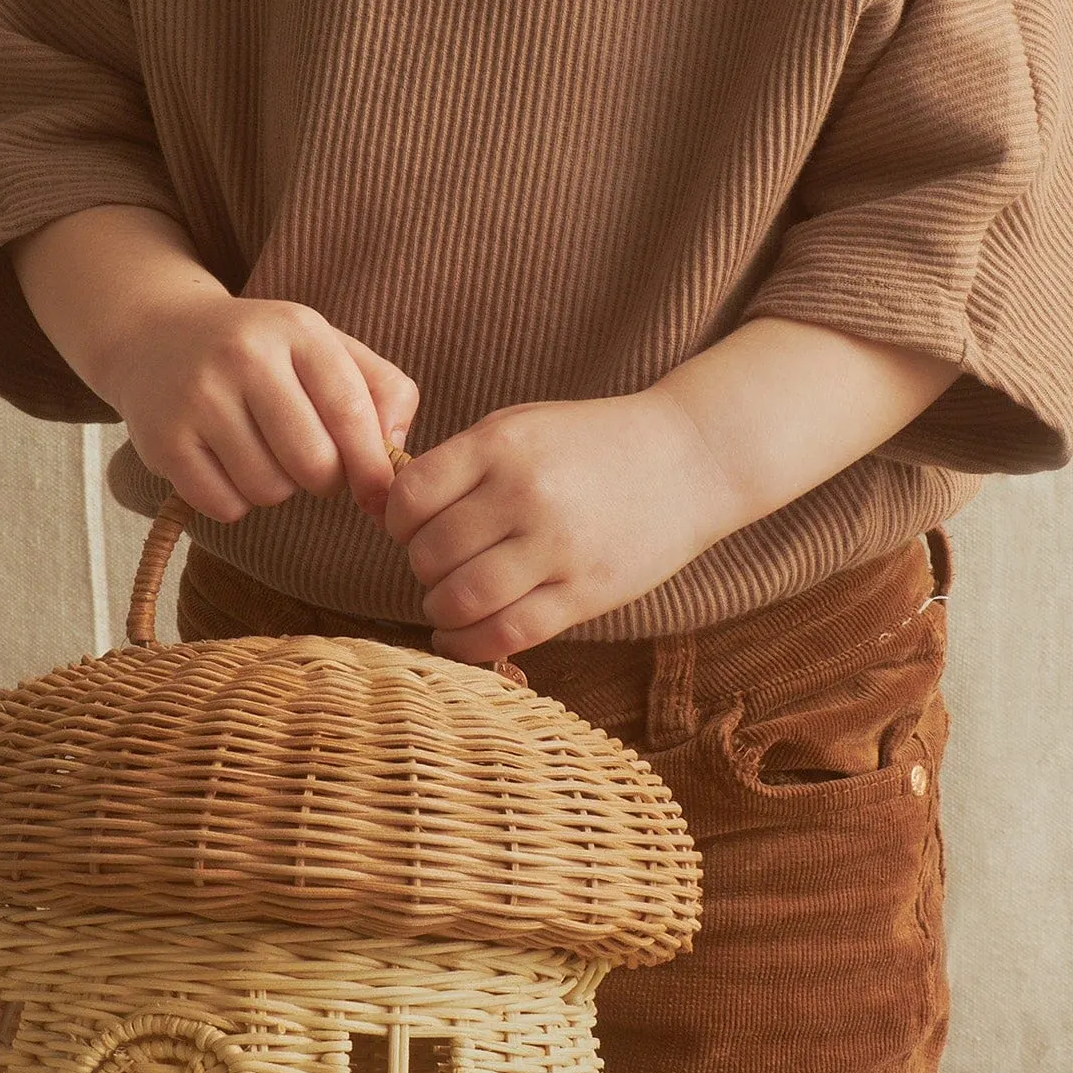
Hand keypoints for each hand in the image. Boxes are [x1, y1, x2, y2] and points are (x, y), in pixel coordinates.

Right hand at [11, 207, 418, 521]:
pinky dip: (234, 501)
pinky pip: (225, 506)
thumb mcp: (325, 348)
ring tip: (260, 453)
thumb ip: (383, 392)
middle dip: (323, 479)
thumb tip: (393, 458)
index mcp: (296, 329)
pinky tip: (225, 465)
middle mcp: (244, 355)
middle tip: (307, 461)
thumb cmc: (263, 353)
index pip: (350, 411)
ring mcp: (198, 397)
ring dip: (276, 488)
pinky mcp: (164, 440)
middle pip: (314, 463)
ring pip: (269, 490)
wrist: (157, 336)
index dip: (372, 466)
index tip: (378, 493)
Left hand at [384, 321, 964, 660]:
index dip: (399, 521)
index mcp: (502, 445)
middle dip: (422, 566)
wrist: (689, 460)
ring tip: (453, 599)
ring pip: (458, 600)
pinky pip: (504, 634)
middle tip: (441, 564)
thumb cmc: (592, 444)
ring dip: (441, 608)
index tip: (415, 527)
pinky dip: (467, 644)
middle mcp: (525, 495)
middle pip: (428, 554)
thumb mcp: (521, 428)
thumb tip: (383, 511)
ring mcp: (557, 548)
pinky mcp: (584, 593)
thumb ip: (457, 464)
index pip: (409, 499)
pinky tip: (462, 635)